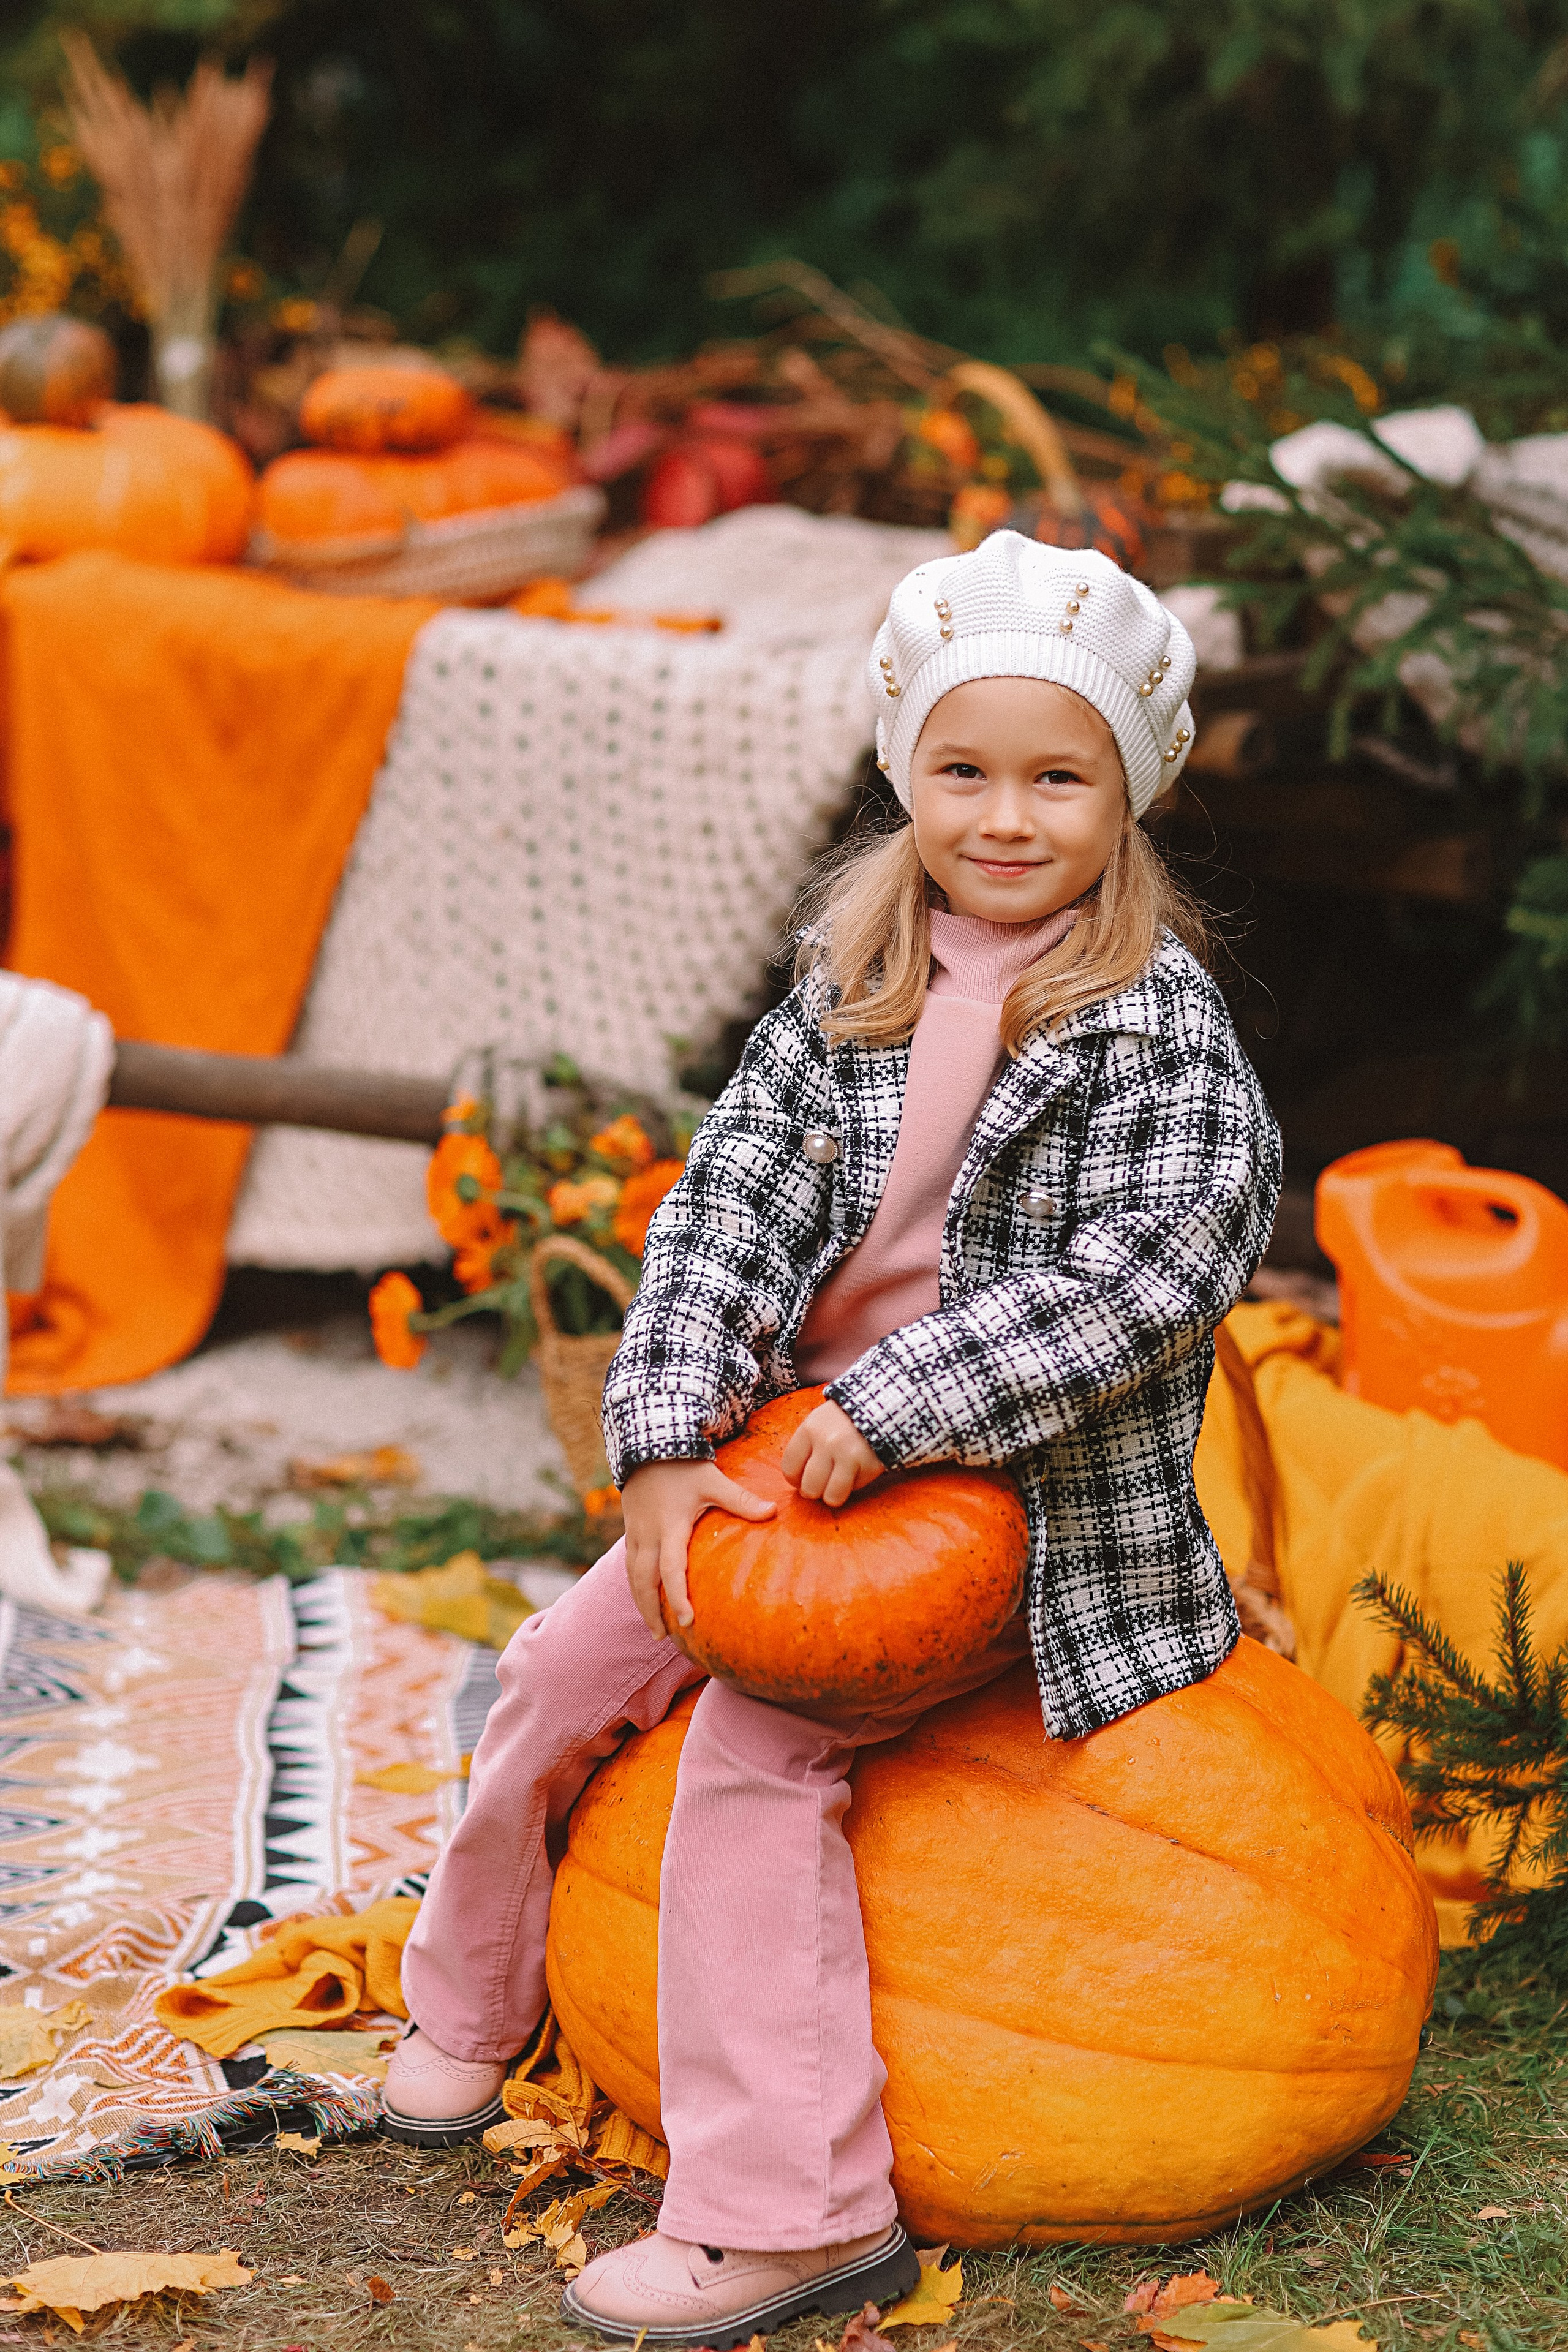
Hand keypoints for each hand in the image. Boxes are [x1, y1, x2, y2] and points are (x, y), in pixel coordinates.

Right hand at [621, 1458, 774, 1637]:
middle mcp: (648, 1535)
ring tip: (654, 1628)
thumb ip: (741, 1500)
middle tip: (664, 1637)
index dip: (678, 1597)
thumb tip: (772, 1512)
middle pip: (643, 1582)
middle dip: (652, 1611)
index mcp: (670, 1527)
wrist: (647, 1444)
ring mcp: (635, 1534)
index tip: (688, 1621)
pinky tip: (645, 1597)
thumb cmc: (684, 1465)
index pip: (671, 1570)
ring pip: (632, 1577)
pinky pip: (629, 1565)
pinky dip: (636, 1585)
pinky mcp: (630, 1530)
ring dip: (641, 1603)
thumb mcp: (713, 1480)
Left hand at [780, 1400, 883, 1507]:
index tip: (801, 1479)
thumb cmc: (843, 1419)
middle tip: (820, 1485)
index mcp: (809, 1429)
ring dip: (832, 1495)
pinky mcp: (868, 1465)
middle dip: (812, 1491)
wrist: (881, 1407)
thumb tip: (796, 1479)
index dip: (795, 1480)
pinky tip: (856, 1471)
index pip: (789, 1468)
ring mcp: (848, 1455)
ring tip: (835, 1485)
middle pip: (808, 1487)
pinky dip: (853, 1485)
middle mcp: (827, 1442)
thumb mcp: (818, 1422)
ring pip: (830, 1497)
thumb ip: (806, 1447)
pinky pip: (854, 1490)